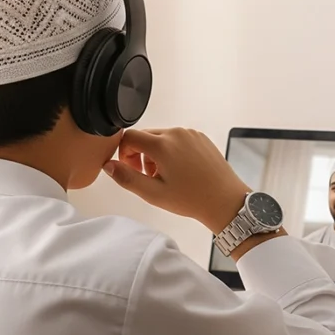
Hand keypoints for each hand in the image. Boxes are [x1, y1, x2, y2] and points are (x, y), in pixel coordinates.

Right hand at [102, 128, 250, 233]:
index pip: (129, 137)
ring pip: (161, 137)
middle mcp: (177, 133)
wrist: (225, 200)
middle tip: (147, 177)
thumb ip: (127, 178)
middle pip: (145, 136)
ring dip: (155, 153)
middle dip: (139, 154)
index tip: (130, 169)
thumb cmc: (192, 199)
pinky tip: (179, 171)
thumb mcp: (153, 194)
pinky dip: (171, 150)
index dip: (123, 153)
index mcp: (163, 145)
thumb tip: (109, 165)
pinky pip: (177, 138)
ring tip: (164, 176)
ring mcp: (190, 134)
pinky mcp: (200, 137)